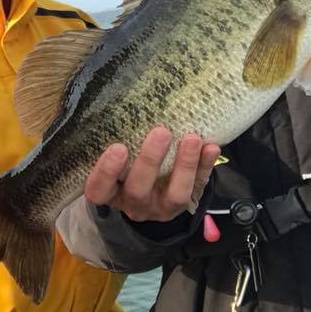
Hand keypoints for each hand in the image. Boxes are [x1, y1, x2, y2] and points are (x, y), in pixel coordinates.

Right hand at [84, 127, 219, 221]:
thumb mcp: (116, 161)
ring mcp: (162, 207)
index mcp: (111, 192)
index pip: (99, 190)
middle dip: (150, 161)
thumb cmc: (126, 167)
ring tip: (192, 138)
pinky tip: (211, 147)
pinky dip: (205, 167)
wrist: (153, 194)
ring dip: (185, 166)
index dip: (106, 172)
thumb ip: (118, 143)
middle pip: (138, 190)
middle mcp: (134, 203)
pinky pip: (199, 187)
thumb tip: (126, 104)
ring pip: (175, 195)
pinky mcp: (187, 203)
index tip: (118, 147)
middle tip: (161, 132)